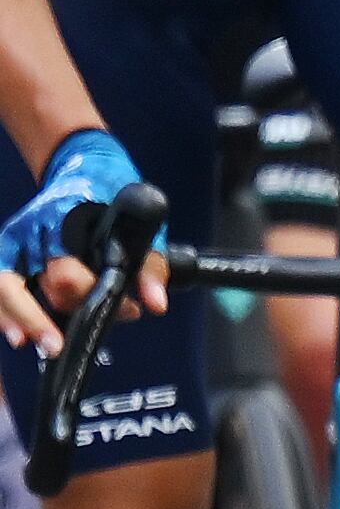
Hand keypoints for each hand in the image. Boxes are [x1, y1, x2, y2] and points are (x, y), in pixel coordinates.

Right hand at [0, 132, 168, 354]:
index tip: (130, 308)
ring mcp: (18, 239)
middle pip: (42, 283)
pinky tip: (18, 337)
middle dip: (60, 315)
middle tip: (66, 344)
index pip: (68, 270)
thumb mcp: (143, 218)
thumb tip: (156, 303)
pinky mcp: (9, 249)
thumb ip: (151, 262)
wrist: (83, 162)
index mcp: (66, 217)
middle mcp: (35, 229)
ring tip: (43, 345)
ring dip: (22, 320)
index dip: (96, 294)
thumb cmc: (113, 189)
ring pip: (6, 287)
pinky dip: (4, 312)